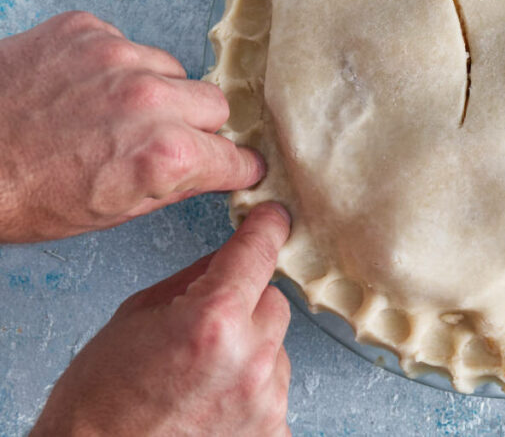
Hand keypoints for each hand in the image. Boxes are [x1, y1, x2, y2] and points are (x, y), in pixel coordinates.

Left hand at [0, 11, 263, 241]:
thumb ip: (176, 185)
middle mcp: (150, 100)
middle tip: (164, 142)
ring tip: (114, 113)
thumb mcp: (109, 213)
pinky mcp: (85, 30)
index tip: (233, 168)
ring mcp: (116, 57)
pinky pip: (128, 44)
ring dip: (158, 92)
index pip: (236, 157)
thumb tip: (216, 169)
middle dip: (199, 126)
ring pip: (173, 70)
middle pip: (215, 105)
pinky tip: (84, 89)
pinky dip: (116, 66)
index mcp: (164, 156)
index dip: (234, 167)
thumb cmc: (20, 196)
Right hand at [32, 203, 292, 435]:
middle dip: (246, 303)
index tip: (273, 218)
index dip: (266, 228)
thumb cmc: (100, 398)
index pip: (259, 252)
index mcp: (213, 319)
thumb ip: (195, 279)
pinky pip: (272, 389)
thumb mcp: (137, 314)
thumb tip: (231, 256)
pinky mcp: (272, 430)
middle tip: (205, 326)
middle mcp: (249, 359)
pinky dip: (250, 390)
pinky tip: (213, 401)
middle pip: (273, 300)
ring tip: (201, 375)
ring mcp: (265, 400)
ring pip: (275, 346)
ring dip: (250, 349)